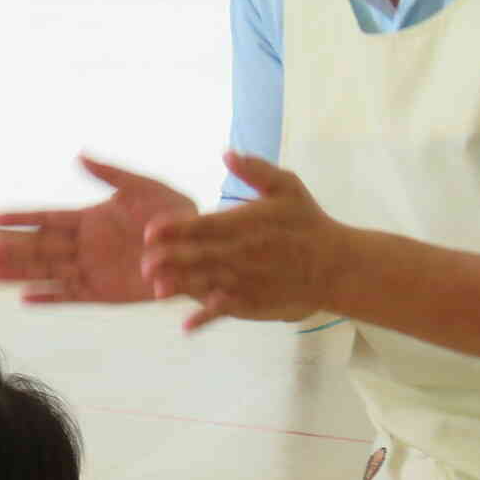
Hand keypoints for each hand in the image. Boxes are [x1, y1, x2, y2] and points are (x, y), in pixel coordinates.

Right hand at [0, 156, 196, 304]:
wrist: (199, 247)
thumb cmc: (175, 212)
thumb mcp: (144, 186)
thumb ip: (111, 174)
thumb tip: (79, 156)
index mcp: (89, 219)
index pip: (45, 218)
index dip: (18, 219)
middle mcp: (83, 246)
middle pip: (37, 248)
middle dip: (6, 250)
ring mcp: (91, 270)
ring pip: (46, 272)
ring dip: (18, 274)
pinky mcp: (104, 293)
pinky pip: (71, 296)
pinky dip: (49, 298)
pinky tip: (25, 298)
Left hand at [139, 152, 349, 331]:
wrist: (336, 265)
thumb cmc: (307, 223)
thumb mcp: (287, 187)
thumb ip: (255, 170)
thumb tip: (226, 153)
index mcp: (243, 224)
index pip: (202, 225)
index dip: (175, 228)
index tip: (150, 231)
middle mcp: (240, 253)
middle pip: (199, 256)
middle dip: (170, 260)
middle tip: (144, 263)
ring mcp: (245, 280)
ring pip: (207, 284)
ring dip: (182, 288)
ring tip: (158, 291)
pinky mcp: (251, 302)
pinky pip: (224, 311)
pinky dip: (205, 318)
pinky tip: (186, 326)